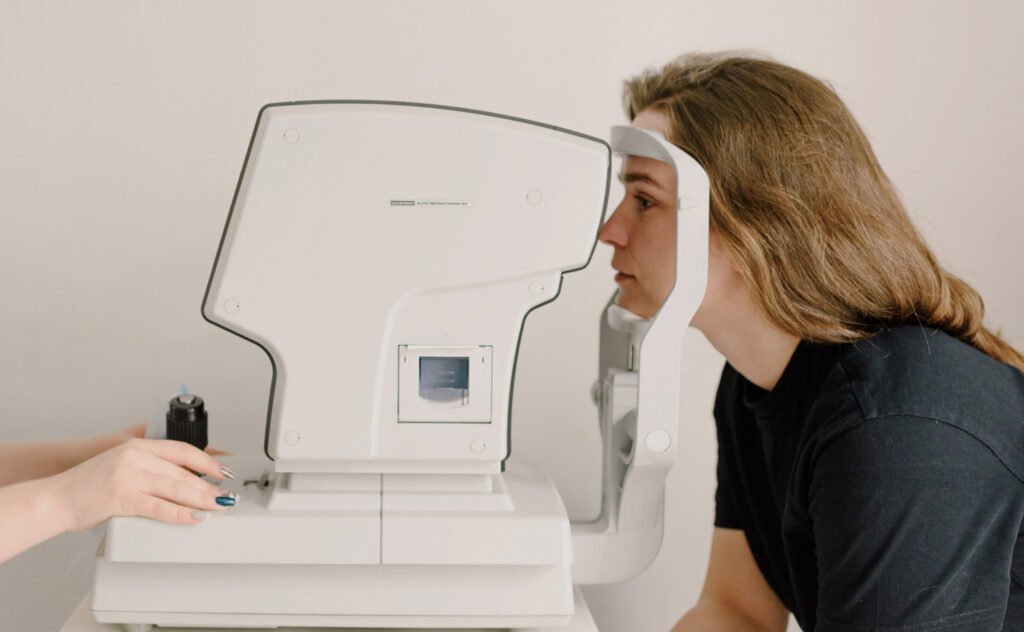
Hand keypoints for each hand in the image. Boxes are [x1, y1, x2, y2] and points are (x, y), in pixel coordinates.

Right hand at [49, 438, 231, 531]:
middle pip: (183, 472)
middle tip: (226, 497)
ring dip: (202, 500)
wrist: (56, 498)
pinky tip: (194, 518)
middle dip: (209, 487)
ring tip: (218, 508)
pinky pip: (159, 507)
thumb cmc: (89, 486)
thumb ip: (150, 467)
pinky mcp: (121, 497)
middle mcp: (135, 457)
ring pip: (176, 488)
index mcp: (138, 446)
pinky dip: (180, 514)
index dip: (208, 462)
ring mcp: (128, 476)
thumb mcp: (122, 464)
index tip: (224, 472)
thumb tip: (186, 480)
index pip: (183, 451)